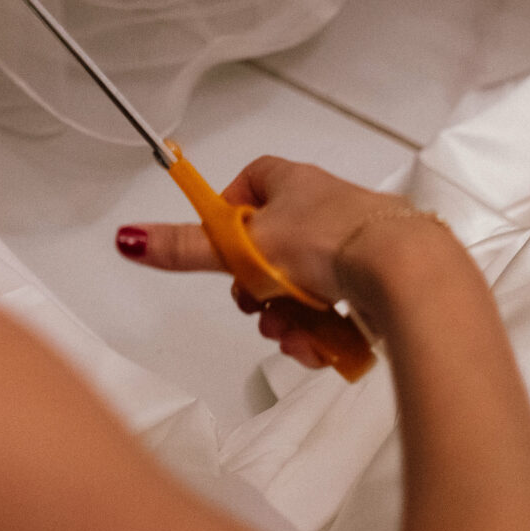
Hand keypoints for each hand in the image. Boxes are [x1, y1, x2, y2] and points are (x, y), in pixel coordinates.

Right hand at [115, 154, 418, 366]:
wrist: (402, 272)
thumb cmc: (325, 243)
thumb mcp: (244, 247)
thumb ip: (186, 248)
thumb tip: (127, 238)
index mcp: (293, 182)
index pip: (251, 183)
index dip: (231, 217)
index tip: (221, 250)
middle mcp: (326, 206)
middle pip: (274, 248)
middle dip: (257, 288)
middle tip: (254, 307)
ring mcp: (354, 244)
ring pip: (303, 286)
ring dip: (287, 319)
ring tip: (290, 336)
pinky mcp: (378, 282)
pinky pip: (335, 310)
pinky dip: (321, 333)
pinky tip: (319, 348)